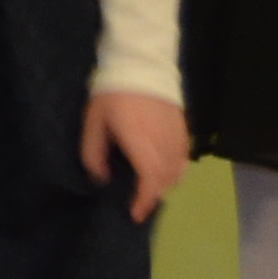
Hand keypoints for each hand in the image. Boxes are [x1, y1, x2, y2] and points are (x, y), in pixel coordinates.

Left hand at [84, 90, 190, 222]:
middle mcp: (162, 139)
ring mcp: (176, 134)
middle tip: (138, 203)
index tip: (136, 213)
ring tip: (148, 189)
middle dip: (153, 195)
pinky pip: (184, 159)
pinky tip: (162, 172)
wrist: (141, 64)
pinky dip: (175, 171)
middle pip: (166, 178)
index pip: (150, 175)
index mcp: (138, 137)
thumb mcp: (93, 122)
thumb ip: (93, 153)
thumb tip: (102, 178)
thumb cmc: (110, 94)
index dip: (145, 198)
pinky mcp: (184, 129)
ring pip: (178, 171)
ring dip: (164, 185)